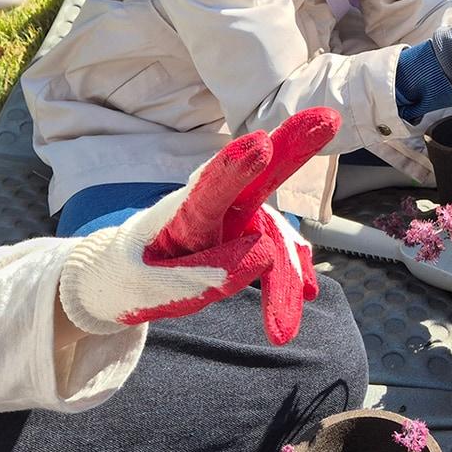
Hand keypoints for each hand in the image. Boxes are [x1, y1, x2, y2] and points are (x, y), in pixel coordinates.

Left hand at [58, 109, 341, 344]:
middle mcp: (216, 204)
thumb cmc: (126, 277)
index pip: (208, 188)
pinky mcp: (252, 235)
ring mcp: (239, 217)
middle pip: (260, 176)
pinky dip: (293, 277)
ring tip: (282, 333)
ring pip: (276, 241)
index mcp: (180, 212)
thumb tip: (264, 257)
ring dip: (286, 283)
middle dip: (294, 145)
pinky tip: (308, 293)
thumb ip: (194, 278)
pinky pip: (281, 255)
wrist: (122, 279)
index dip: (234, 168)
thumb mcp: (143, 290)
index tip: (261, 145)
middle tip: (328, 118)